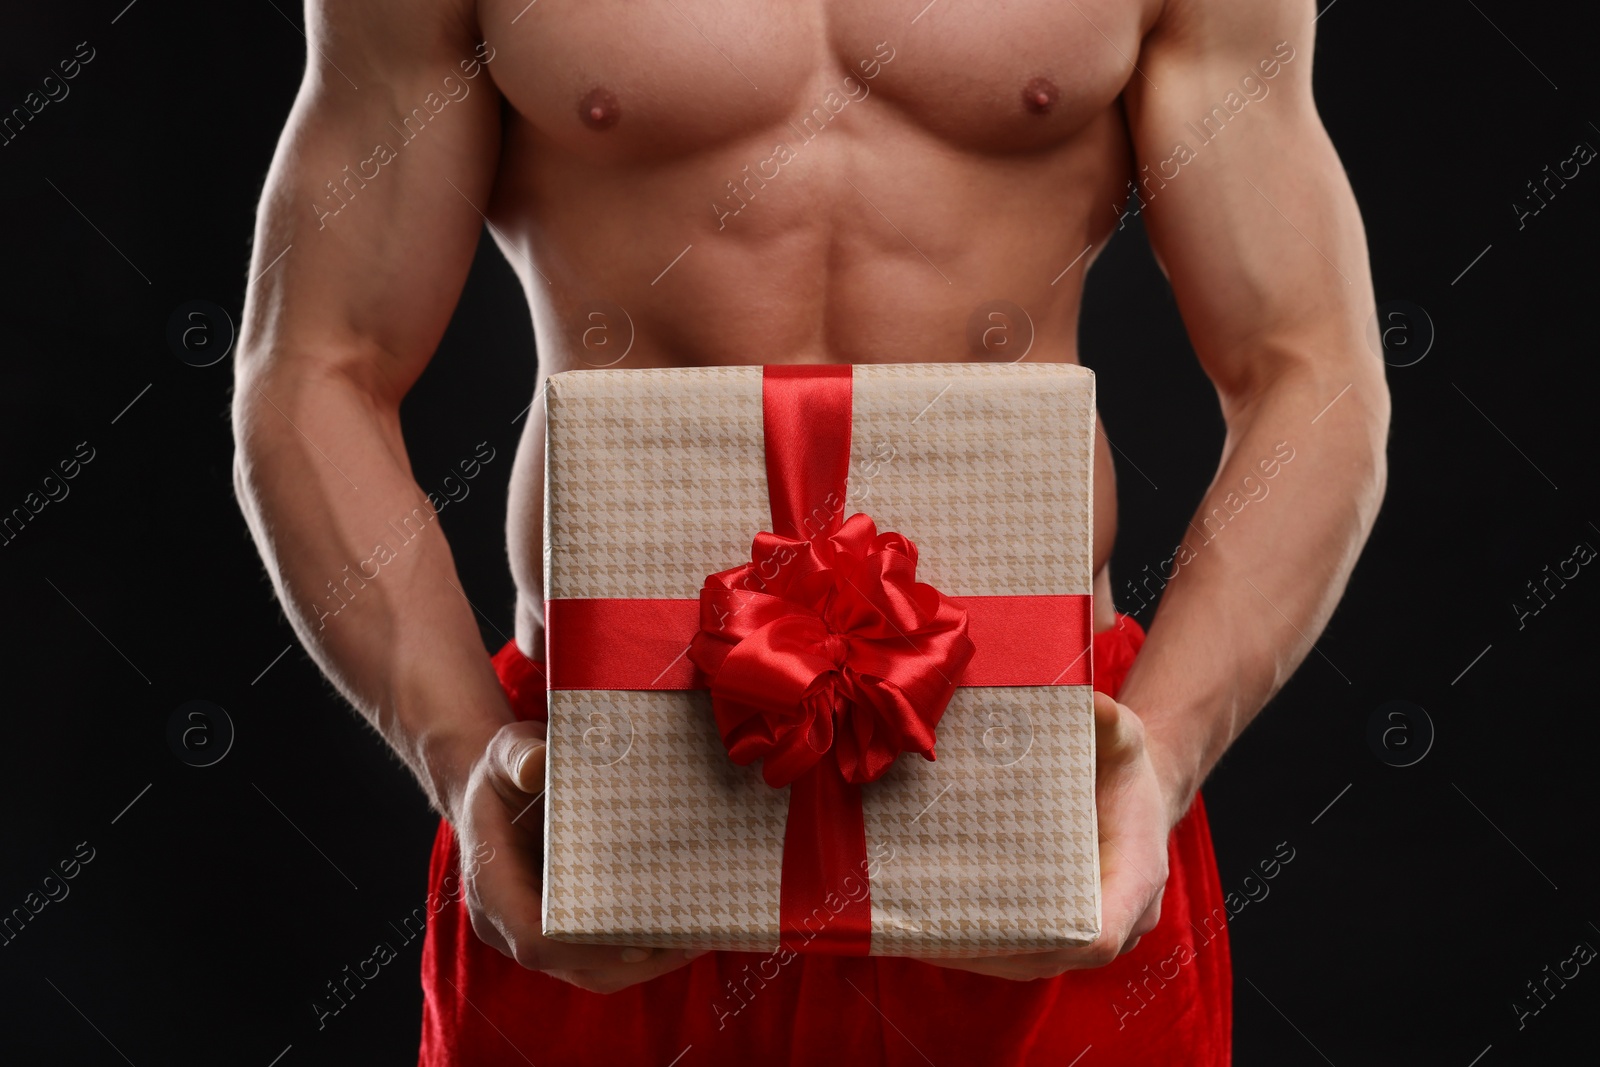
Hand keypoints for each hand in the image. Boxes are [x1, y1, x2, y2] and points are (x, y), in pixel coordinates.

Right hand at [453, 720, 702, 992]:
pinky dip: (640, 950)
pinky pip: (599, 958)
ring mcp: (533, 930)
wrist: (495, 787)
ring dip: (646, 961)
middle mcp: (507, 921)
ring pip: (591, 971)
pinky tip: (681, 928)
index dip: (584, 947)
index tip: (638, 939)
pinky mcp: (559, 929)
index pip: (533, 937)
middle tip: (692, 936)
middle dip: (634, 958)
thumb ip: (519, 756)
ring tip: (699, 934)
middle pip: (572, 965)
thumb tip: (535, 765)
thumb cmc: (505, 771)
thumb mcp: (508, 752)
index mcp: (492, 883)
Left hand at [925, 691, 1172, 979]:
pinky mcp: (1069, 929)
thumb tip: (1085, 703)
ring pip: (1036, 963)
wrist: (1140, 791)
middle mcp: (1121, 917)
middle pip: (1053, 957)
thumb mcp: (1124, 734)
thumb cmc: (1127, 766)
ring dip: (980, 956)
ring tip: (920, 937)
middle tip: (931, 934)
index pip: (1099, 934)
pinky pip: (1029, 953)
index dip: (1050, 942)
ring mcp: (1095, 930)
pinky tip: (939, 933)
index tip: (995, 929)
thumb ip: (1109, 720)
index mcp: (1137, 876)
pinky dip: (986, 949)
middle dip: (992, 952)